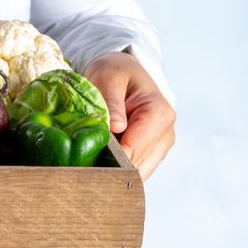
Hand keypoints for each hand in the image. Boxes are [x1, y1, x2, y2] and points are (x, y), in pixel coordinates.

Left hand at [84, 52, 174, 179]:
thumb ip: (112, 102)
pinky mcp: (150, 155)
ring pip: (136, 174)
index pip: (135, 149)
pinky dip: (116, 169)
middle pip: (136, 166)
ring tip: (90, 158)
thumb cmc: (115, 73)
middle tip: (81, 162)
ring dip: (113, 169)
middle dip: (110, 166)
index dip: (110, 156)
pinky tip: (100, 159)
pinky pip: (133, 171)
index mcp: (159, 114)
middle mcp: (165, 134)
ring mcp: (159, 147)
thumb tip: (116, 127)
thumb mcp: (108, 78)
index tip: (85, 157)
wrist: (123, 73)